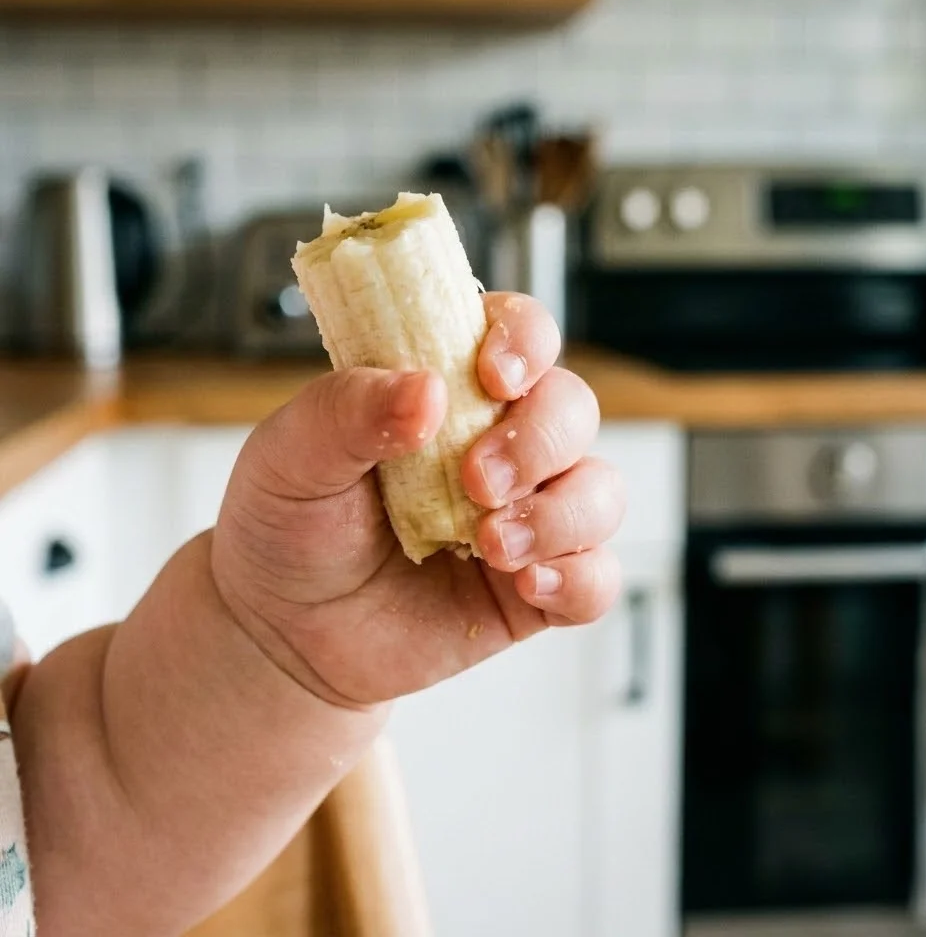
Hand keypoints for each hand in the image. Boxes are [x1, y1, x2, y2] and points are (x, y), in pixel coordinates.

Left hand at [210, 294, 625, 707]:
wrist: (283, 633)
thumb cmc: (289, 527)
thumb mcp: (289, 455)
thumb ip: (346, 409)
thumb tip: (424, 390)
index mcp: (448, 391)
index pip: (519, 334)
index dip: (525, 341)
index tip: (493, 376)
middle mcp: (499, 445)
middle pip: (572, 409)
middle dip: (538, 440)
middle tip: (476, 480)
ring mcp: (524, 517)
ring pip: (599, 492)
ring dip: (560, 515)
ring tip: (490, 546)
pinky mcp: (535, 589)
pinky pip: (598, 578)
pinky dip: (578, 580)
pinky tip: (526, 586)